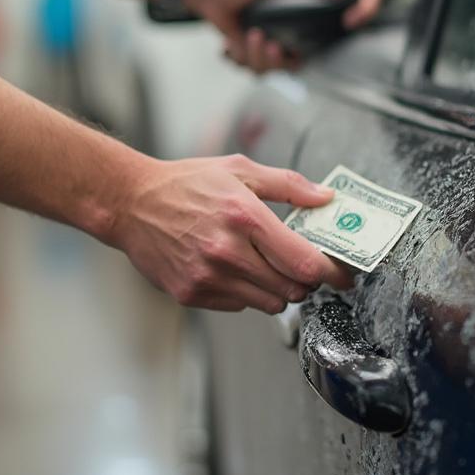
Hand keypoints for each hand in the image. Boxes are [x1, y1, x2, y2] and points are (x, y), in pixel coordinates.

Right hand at [111, 153, 354, 311]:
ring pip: (270, 303)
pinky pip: (239, 306)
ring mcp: (208, 278)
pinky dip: (246, 293)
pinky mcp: (192, 294)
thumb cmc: (186, 184)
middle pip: (292, 289)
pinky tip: (233, 268)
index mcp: (245, 217)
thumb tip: (326, 198)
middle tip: (300, 264)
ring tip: (264, 264)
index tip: (343, 276)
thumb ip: (288, 184)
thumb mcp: (239, 169)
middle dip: (305, 280)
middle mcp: (228, 252)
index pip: (304, 262)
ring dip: (278, 289)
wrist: (131, 203)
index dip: (332, 273)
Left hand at [184, 0, 382, 72]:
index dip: (366, 11)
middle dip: (292, 51)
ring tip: (251, 35)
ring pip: (287, 66)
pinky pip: (263, 69)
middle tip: (271, 41)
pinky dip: (247, 56)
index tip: (354, 20)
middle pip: (320, 50)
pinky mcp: (262, 52)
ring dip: (263, 55)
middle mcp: (303, 22)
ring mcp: (284, 39)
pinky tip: (238, 39)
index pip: (357, 2)